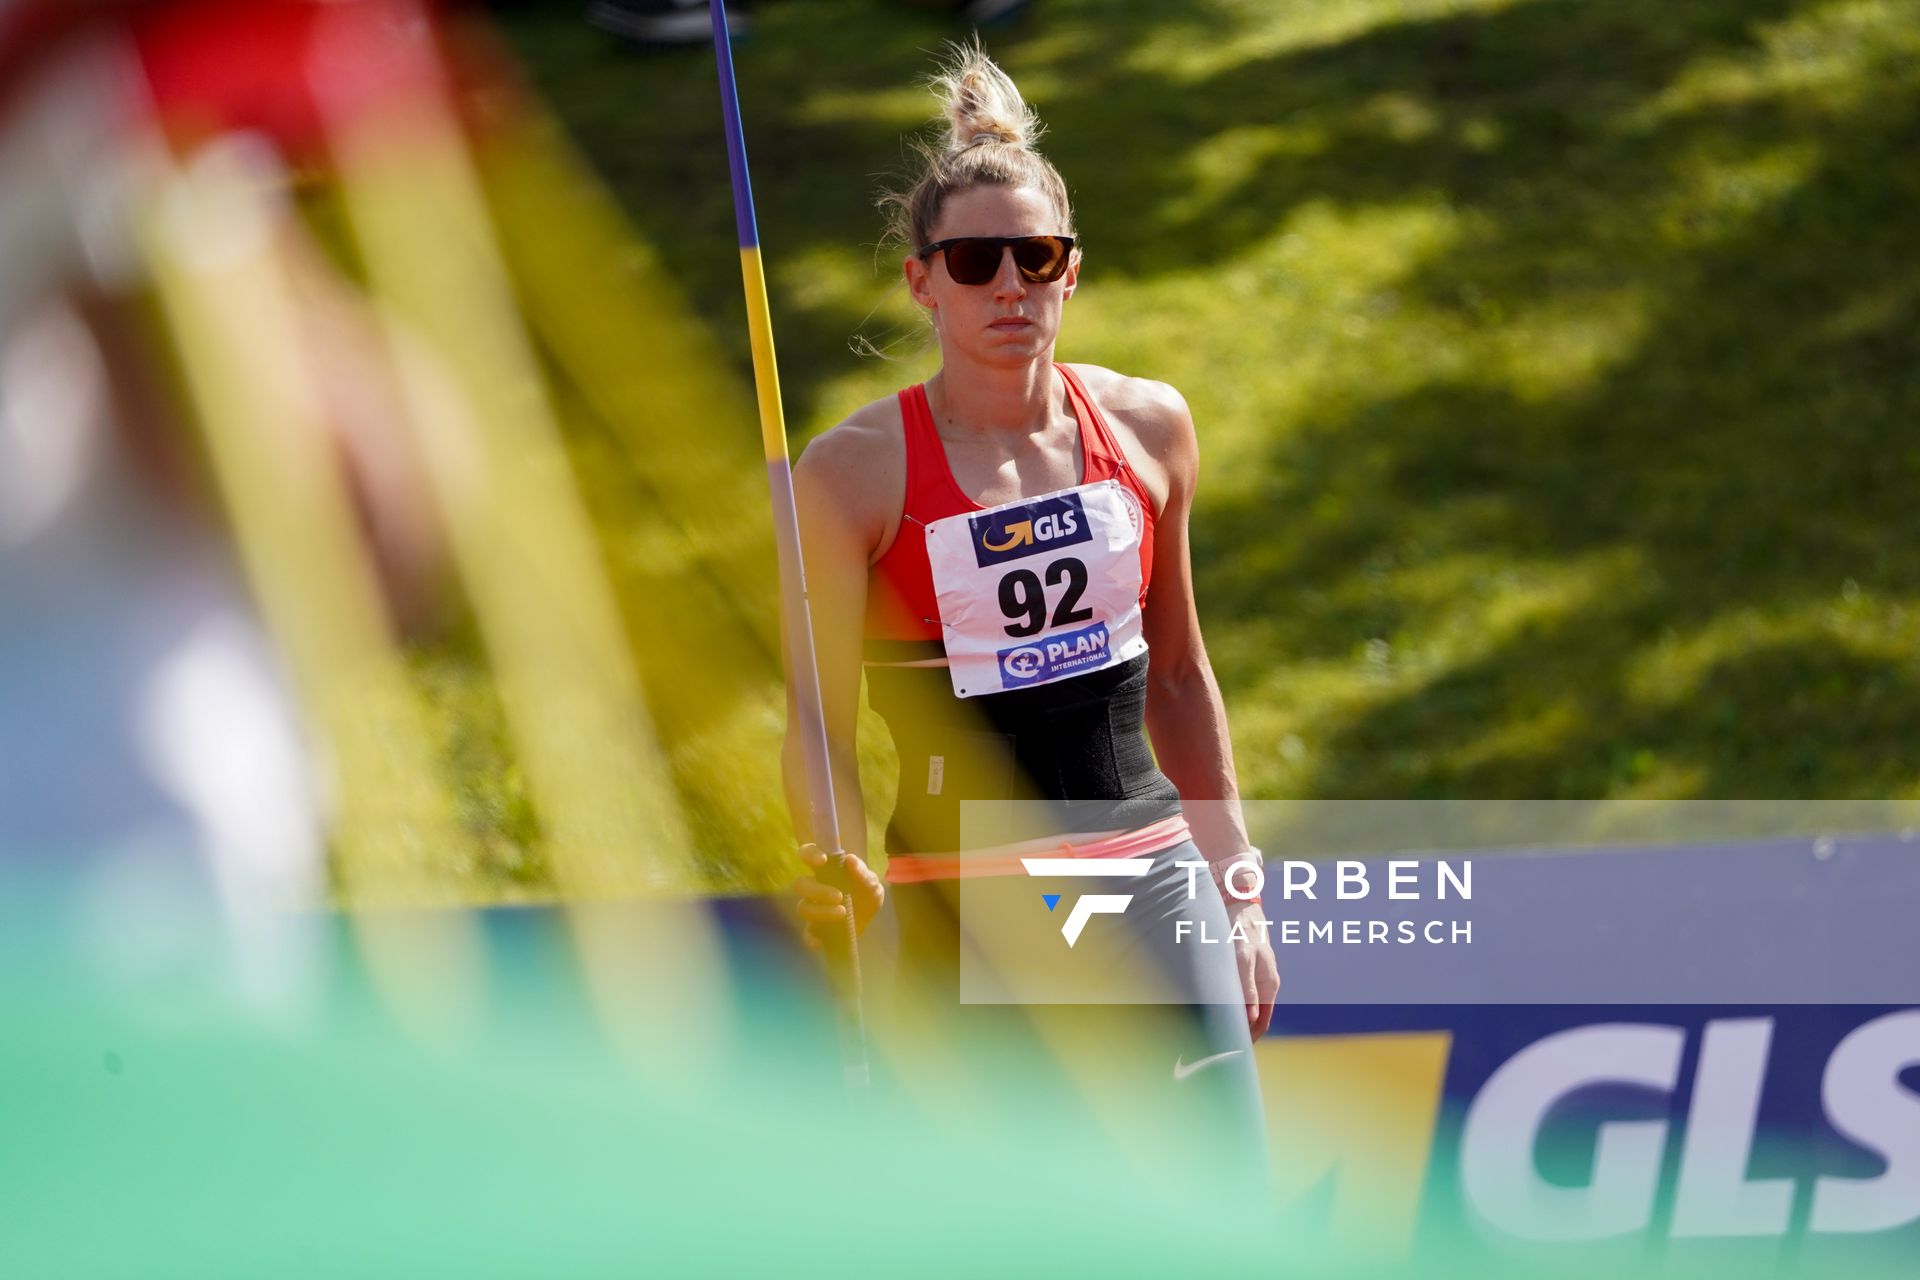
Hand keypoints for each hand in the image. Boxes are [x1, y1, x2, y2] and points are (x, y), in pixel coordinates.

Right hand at [791, 844, 883, 952]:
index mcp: (825, 871)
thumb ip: (863, 873)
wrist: (870, 921)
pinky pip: (806, 934)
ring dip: (820, 911)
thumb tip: (850, 860)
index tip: (822, 860)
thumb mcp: (871, 884)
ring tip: (842, 912)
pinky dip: (811, 938)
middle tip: (838, 896)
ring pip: (803, 907)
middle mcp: (813, 888)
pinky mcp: (814, 930)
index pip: (807, 854)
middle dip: (817, 890)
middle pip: (800, 884)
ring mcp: (812, 908)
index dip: (809, 853)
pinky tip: (821, 939)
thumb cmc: (866, 894)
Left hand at [1226, 898, 1278, 1037]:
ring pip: (1245, 1007)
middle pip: (1254, 1017)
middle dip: (1239, 1031)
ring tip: (1213, 1030)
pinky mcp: (1245, 971)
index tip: (1233, 1050)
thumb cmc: (1242, 932)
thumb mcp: (1244, 959)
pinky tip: (1215, 1008)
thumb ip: (1247, 989)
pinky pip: (1239, 995)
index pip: (1262, 1022)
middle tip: (1218, 1044)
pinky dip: (1230, 1005)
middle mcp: (1265, 984)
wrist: (1240, 906)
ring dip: (1233, 1019)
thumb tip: (1251, 1018)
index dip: (1250, 1038)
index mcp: (1269, 985)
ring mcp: (1256, 978)